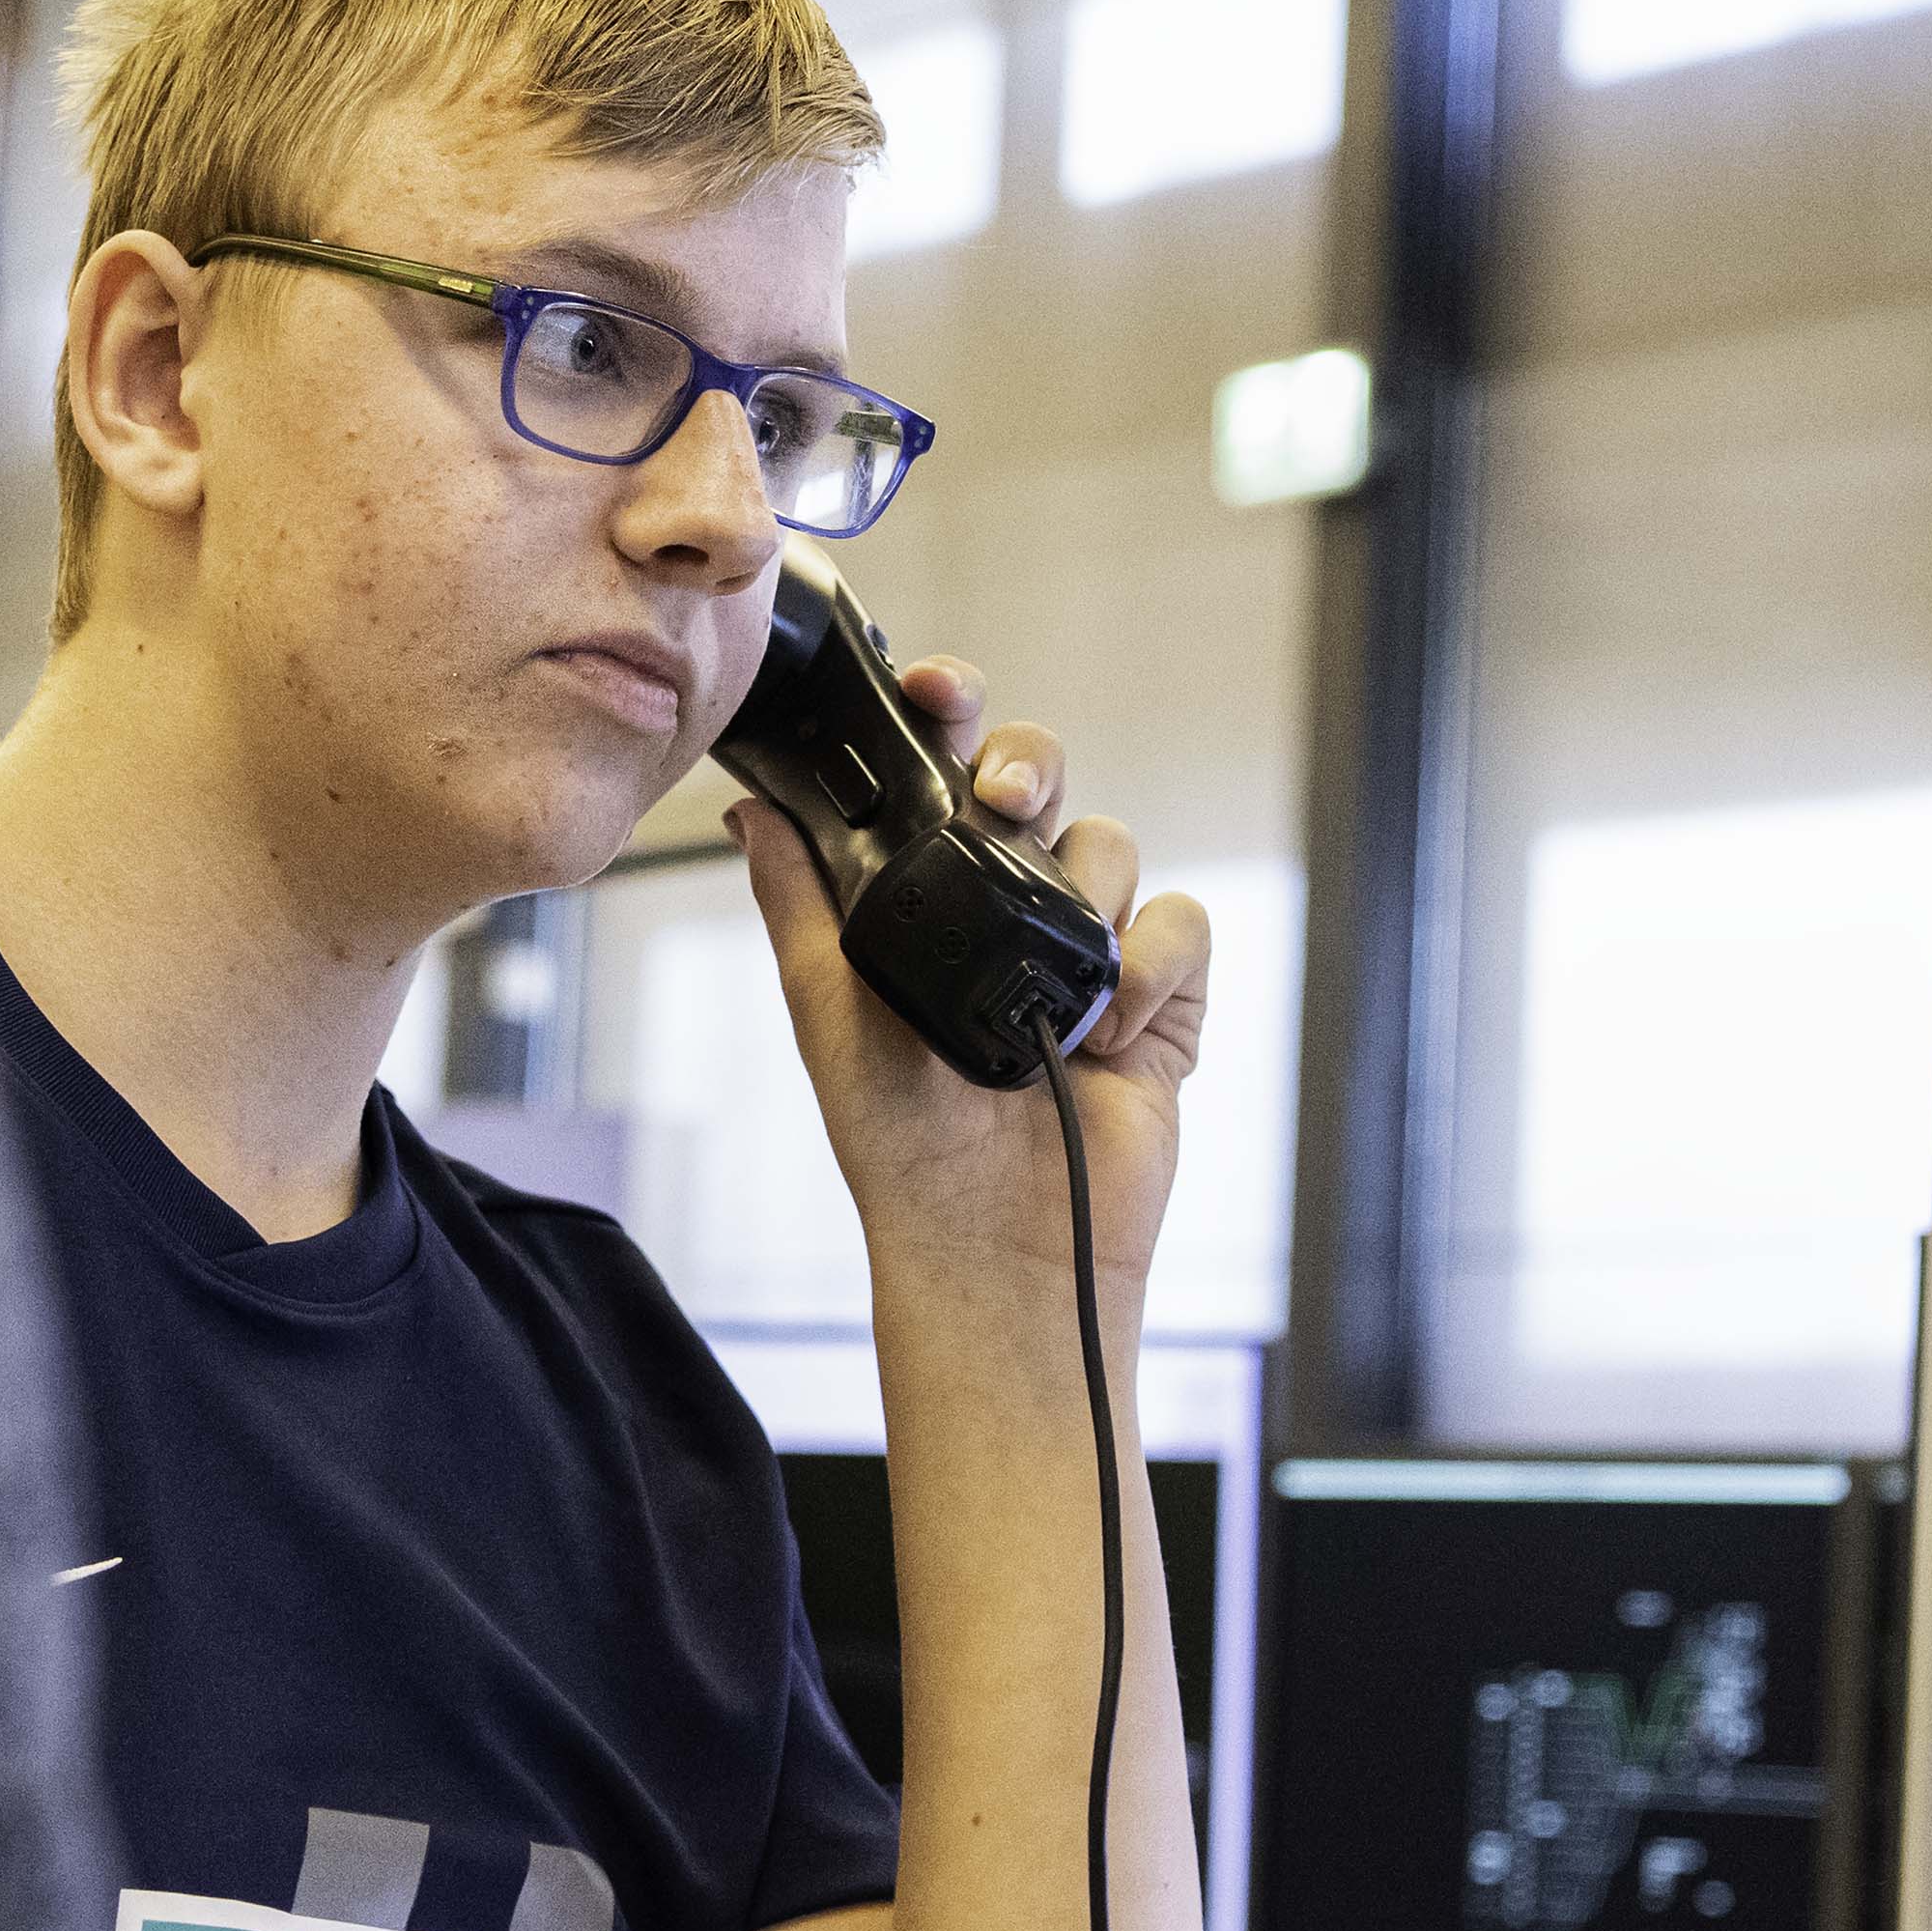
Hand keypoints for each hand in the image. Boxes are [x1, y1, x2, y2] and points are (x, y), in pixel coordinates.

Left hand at [727, 658, 1209, 1298]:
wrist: (989, 1241)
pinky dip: (1150, 964)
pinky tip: (1106, 1028)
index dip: (950, 712)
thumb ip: (798, 894)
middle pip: (1042, 774)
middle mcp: (1014, 904)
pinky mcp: (1163, 999)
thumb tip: (749, 804)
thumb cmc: (899, 1139)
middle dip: (1029, 763)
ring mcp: (1092, 947)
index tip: (932, 690)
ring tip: (1050, 979)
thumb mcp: (827, 1002)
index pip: (947, 771)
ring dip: (1084, 890)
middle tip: (1006, 799)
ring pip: (1114, 841)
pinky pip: (1182, 921)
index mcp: (934, 893)